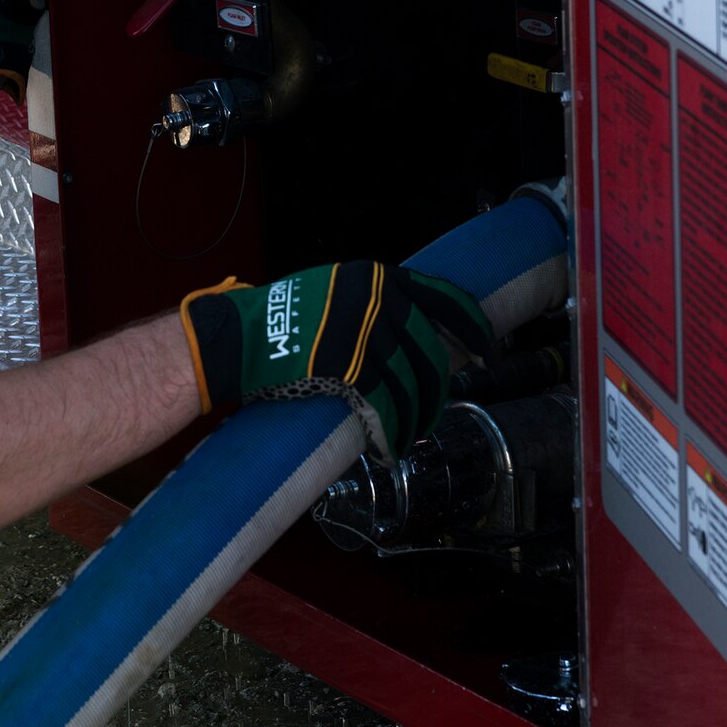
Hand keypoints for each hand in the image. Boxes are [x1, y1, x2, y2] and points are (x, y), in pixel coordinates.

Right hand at [179, 262, 490, 456]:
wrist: (238, 336)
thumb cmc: (277, 319)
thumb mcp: (333, 291)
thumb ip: (371, 303)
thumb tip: (408, 330)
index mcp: (377, 278)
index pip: (444, 299)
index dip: (472, 328)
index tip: (488, 349)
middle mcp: (378, 301)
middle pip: (431, 352)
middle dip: (438, 388)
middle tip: (436, 408)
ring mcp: (366, 334)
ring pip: (412, 385)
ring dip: (416, 417)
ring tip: (410, 435)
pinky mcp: (351, 368)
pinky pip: (386, 408)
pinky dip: (391, 433)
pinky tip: (389, 448)